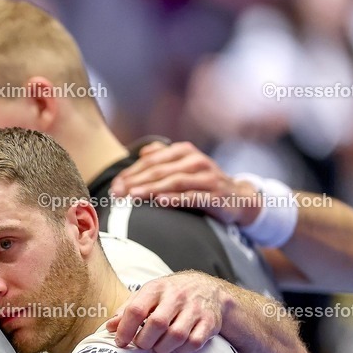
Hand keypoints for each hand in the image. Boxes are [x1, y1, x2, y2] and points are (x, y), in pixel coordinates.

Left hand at [106, 271, 223, 352]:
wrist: (208, 289)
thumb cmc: (171, 294)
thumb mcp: (147, 294)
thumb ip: (126, 310)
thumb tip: (110, 327)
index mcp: (156, 288)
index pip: (136, 309)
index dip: (125, 329)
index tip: (120, 341)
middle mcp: (176, 297)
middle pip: (156, 324)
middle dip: (144, 341)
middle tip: (141, 344)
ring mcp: (195, 309)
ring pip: (176, 336)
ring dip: (162, 348)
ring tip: (156, 347)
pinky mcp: (209, 322)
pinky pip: (193, 343)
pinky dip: (181, 350)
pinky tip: (175, 346)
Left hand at [110, 141, 259, 224]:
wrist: (237, 197)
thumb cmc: (202, 182)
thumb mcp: (183, 165)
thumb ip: (163, 157)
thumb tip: (143, 152)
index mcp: (184, 151)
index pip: (151, 160)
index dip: (131, 172)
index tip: (114, 185)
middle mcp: (195, 161)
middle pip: (159, 170)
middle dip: (135, 181)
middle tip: (117, 193)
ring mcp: (207, 177)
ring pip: (174, 182)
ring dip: (151, 189)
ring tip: (132, 196)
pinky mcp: (215, 195)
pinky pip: (193, 197)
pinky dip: (176, 198)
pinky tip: (160, 201)